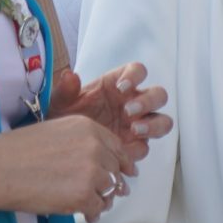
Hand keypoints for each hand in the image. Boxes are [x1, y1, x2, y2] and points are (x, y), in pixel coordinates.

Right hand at [0, 114, 129, 220]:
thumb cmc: (18, 150)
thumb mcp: (56, 131)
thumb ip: (82, 141)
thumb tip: (99, 161)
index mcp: (88, 127)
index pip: (117, 146)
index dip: (123, 162)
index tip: (126, 172)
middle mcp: (95, 147)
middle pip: (116, 169)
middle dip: (114, 183)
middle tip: (112, 194)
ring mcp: (92, 171)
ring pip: (110, 190)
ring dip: (104, 200)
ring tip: (94, 206)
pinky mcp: (84, 195)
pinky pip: (98, 208)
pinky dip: (93, 214)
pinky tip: (86, 215)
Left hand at [53, 62, 173, 171]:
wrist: (62, 147)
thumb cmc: (65, 117)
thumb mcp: (60, 104)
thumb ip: (65, 90)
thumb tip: (70, 76)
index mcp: (118, 85)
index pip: (138, 71)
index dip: (135, 76)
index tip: (121, 87)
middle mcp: (133, 102)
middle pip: (158, 95)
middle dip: (148, 101)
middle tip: (129, 111)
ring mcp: (138, 125)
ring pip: (162, 121)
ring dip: (153, 125)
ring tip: (134, 130)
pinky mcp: (134, 146)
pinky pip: (145, 147)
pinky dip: (138, 149)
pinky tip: (123, 152)